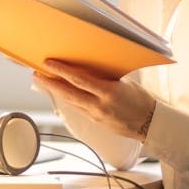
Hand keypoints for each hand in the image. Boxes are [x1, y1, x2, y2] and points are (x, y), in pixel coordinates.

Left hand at [34, 59, 156, 141]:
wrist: (151, 124)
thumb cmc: (142, 100)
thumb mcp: (125, 84)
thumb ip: (106, 78)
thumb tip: (89, 68)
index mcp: (109, 92)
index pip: (79, 80)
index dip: (62, 71)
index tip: (49, 63)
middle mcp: (99, 106)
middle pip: (68, 93)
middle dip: (50, 83)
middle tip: (36, 74)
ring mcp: (96, 116)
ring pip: (70, 102)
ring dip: (56, 91)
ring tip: (44, 81)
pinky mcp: (96, 122)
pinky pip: (78, 108)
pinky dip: (69, 99)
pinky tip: (61, 92)